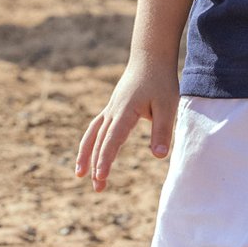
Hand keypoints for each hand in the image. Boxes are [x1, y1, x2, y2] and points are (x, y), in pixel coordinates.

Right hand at [74, 57, 178, 192]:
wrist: (150, 57)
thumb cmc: (161, 81)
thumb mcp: (168, 106)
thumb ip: (163, 130)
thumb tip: (158, 156)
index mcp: (125, 111)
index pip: (112, 140)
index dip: (105, 159)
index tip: (100, 177)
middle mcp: (113, 111)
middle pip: (99, 141)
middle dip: (96, 165)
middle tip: (97, 188)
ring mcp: (111, 109)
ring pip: (93, 134)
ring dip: (86, 154)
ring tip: (79, 174)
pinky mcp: (113, 108)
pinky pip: (96, 127)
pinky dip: (90, 142)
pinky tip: (91, 153)